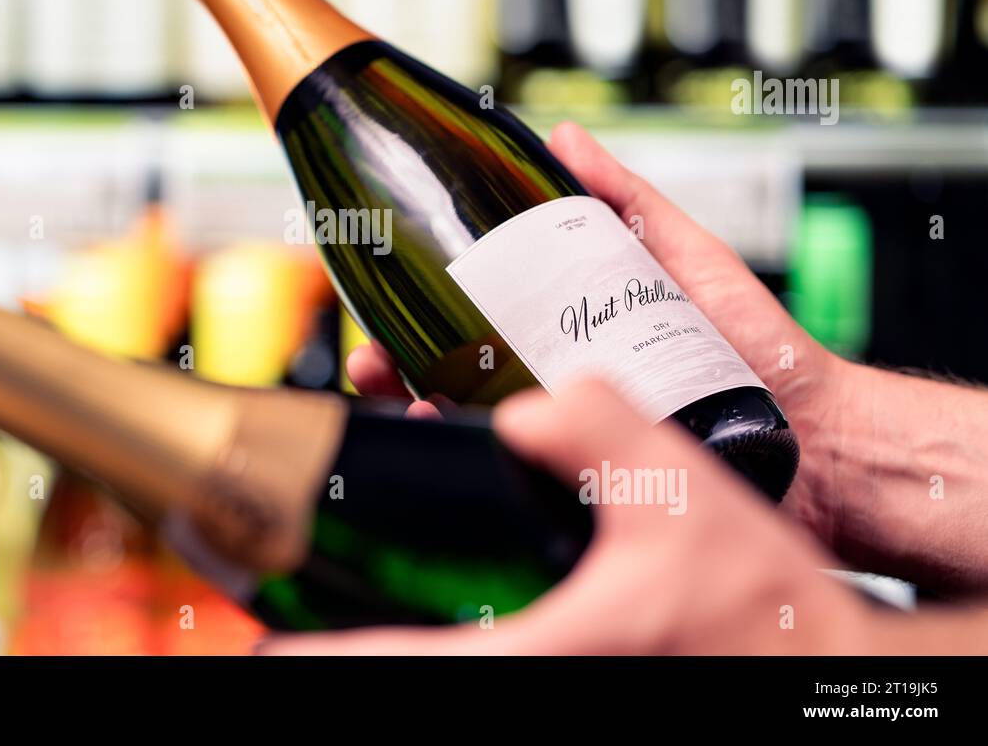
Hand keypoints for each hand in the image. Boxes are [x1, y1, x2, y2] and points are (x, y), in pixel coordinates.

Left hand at [261, 379, 896, 654]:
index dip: (320, 657)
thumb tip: (527, 406)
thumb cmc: (760, 604)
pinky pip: (487, 636)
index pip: (397, 661)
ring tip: (388, 512)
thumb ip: (599, 429)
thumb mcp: (679, 494)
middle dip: (356, 600)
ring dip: (403, 589)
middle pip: (407, 646)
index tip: (265, 644)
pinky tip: (463, 557)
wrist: (812, 651)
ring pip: (448, 637)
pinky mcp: (573, 660)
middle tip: (321, 546)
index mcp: (537, 647)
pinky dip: (453, 605)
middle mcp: (532, 668)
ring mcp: (551, 670)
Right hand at [349, 121, 849, 550]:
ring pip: (472, 428)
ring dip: (417, 410)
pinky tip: (446, 439)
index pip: (477, 319)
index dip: (424, 309)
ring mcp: (571, 439)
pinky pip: (516, 475)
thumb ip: (626, 199)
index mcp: (568, 333)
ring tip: (391, 391)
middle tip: (369, 355)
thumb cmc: (753, 345)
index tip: (386, 294)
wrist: (815, 433)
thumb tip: (563, 134)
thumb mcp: (684, 253)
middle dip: (399, 365)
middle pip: (457, 376)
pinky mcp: (586, 485)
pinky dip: (471, 461)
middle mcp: (558, 387)